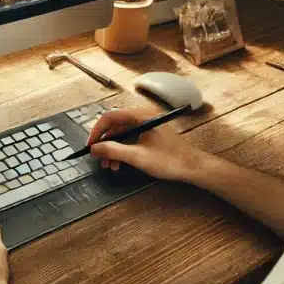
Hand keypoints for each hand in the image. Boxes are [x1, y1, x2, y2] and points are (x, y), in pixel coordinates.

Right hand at [86, 107, 208, 182]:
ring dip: (112, 149)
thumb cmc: (171, 160)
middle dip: (105, 142)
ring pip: (121, 133)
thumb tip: (95, 148)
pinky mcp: (150, 134)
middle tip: (98, 156)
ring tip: (109, 165)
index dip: (97, 131)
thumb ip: (113, 151)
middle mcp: (143, 116)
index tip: (90, 145)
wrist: (193, 167)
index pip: (110, 116)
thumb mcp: (137, 157)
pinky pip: (129, 138)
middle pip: (115, 125)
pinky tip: (120, 163)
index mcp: (142, 115)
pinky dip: (122, 150)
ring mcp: (147, 125)